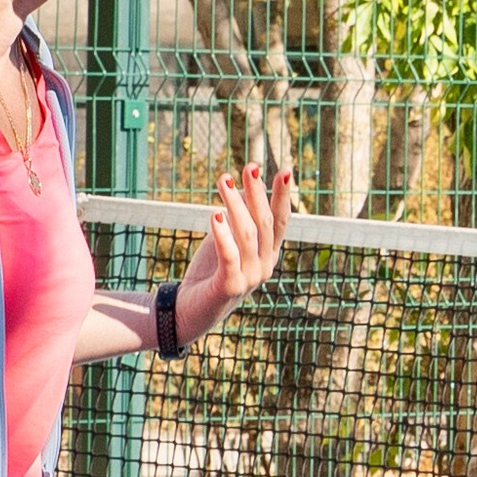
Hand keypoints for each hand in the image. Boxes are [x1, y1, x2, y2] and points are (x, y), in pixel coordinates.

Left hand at [173, 164, 291, 345]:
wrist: (190, 310)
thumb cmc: (210, 271)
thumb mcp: (227, 240)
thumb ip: (238, 219)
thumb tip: (243, 188)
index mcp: (269, 254)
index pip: (280, 220)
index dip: (283, 196)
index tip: (285, 171)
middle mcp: (265, 266)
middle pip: (264, 222)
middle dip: (258, 192)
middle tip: (250, 167)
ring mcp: (250, 277)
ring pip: (247, 234)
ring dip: (235, 203)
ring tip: (223, 180)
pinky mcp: (230, 286)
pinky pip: (229, 255)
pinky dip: (223, 235)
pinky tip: (215, 215)